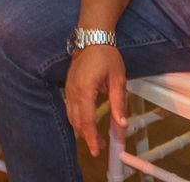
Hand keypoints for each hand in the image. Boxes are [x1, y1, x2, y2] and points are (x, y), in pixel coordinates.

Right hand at [64, 43, 126, 157]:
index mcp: (85, 89)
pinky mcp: (68, 87)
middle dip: (87, 136)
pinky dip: (76, 119)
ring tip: (95, 138)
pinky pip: (69, 108)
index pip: (87, 120)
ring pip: (71, 116)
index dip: (91, 137)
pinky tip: (85, 123)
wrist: (92, 38)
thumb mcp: (117, 79)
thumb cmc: (106, 55)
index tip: (96, 150)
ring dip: (81, 129)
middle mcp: (73, 91)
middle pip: (77, 121)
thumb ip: (118, 103)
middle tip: (100, 146)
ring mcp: (68, 89)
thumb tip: (122, 124)